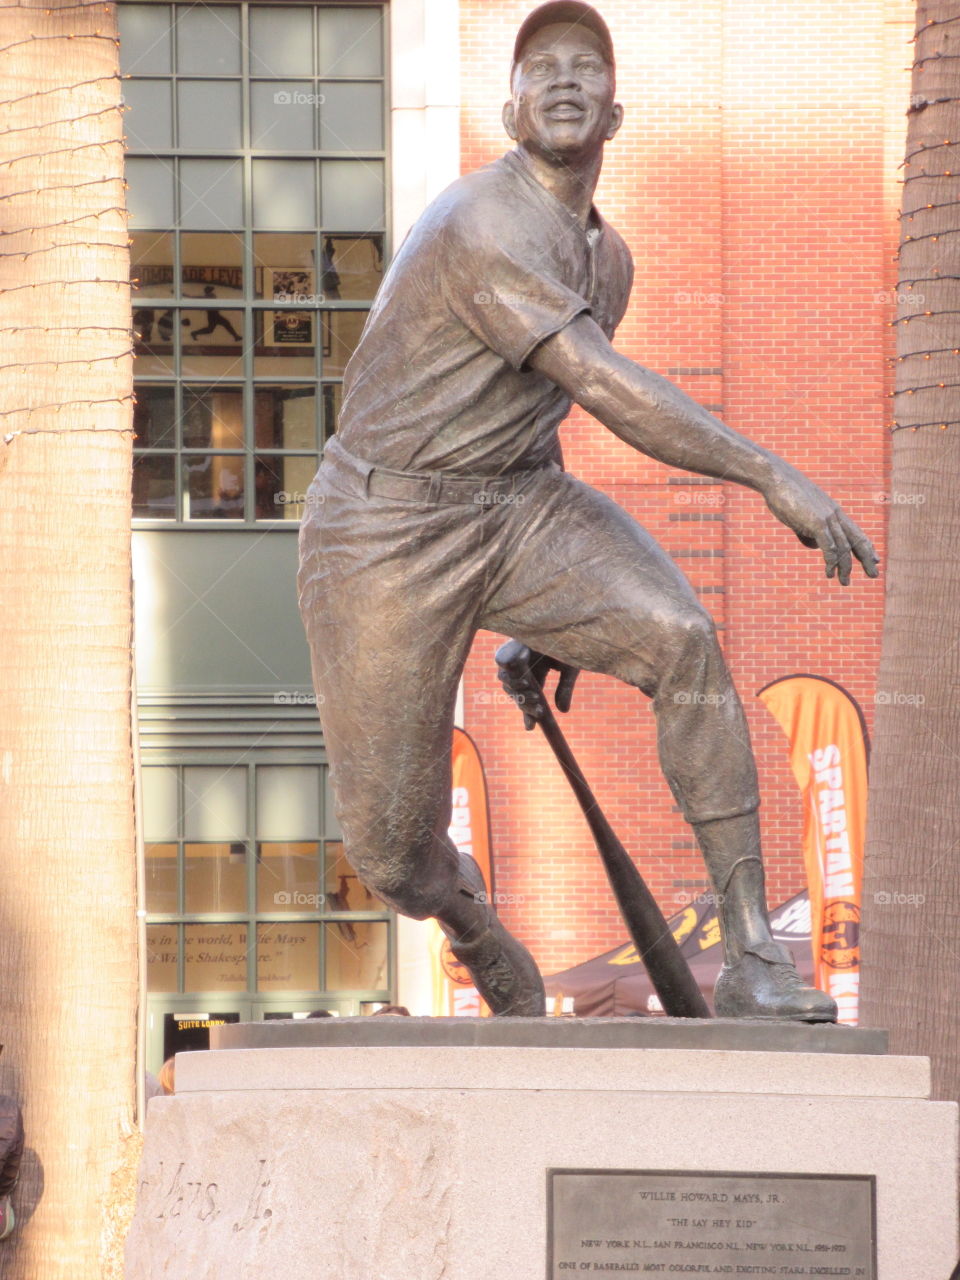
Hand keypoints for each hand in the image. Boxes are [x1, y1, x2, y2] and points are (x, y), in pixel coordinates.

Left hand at [494, 640, 579, 730]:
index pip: (528, 695)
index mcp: (536, 669)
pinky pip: (502, 664)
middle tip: (539, 712)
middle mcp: (523, 663)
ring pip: (508, 682)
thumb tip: (563, 713)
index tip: (531, 729)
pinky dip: (510, 675)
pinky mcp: (510, 644)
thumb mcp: (570, 669)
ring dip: (520, 693)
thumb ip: (564, 689)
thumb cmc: (572, 639)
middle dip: (525, 705)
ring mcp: (515, 654)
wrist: (569, 617)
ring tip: (536, 697)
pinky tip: (524, 682)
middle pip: (516, 692)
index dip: (528, 712)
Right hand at [762, 465, 879, 585]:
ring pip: (844, 546)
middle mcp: (835, 515)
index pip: (855, 532)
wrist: (776, 479)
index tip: (874, 560)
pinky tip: (829, 572)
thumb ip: (810, 531)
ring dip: (845, 566)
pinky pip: (829, 546)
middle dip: (866, 558)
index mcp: (834, 512)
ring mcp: (827, 518)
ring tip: (843, 581)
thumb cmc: (785, 495)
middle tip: (874, 575)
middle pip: (857, 539)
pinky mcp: (816, 522)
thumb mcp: (801, 515)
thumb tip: (815, 546)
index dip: (866, 547)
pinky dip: (831, 561)